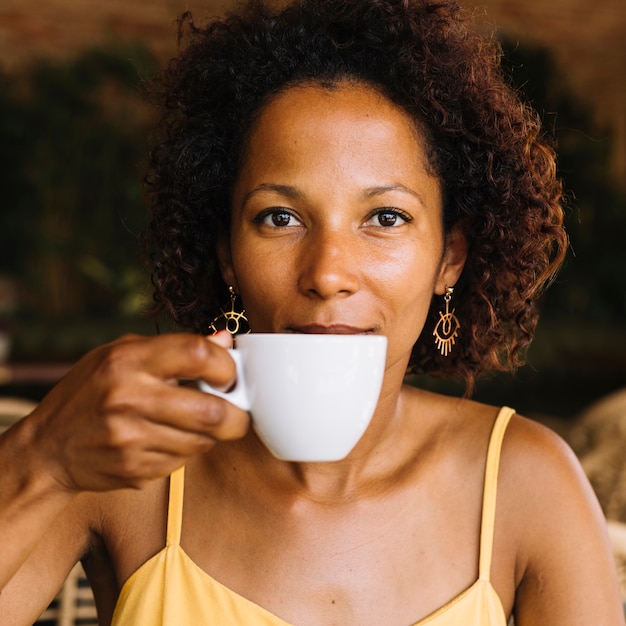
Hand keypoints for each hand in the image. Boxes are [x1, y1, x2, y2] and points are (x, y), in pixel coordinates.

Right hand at [25, 332, 249, 492]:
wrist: (48, 447)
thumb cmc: (90, 391)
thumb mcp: (122, 354)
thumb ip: (175, 348)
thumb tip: (225, 340)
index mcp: (128, 360)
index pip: (198, 355)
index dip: (226, 366)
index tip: (229, 375)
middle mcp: (129, 399)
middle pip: (211, 412)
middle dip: (237, 416)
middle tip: (236, 412)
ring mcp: (130, 439)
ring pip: (202, 441)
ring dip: (211, 434)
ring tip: (195, 422)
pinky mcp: (134, 469)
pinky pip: (183, 462)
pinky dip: (187, 451)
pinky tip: (168, 439)